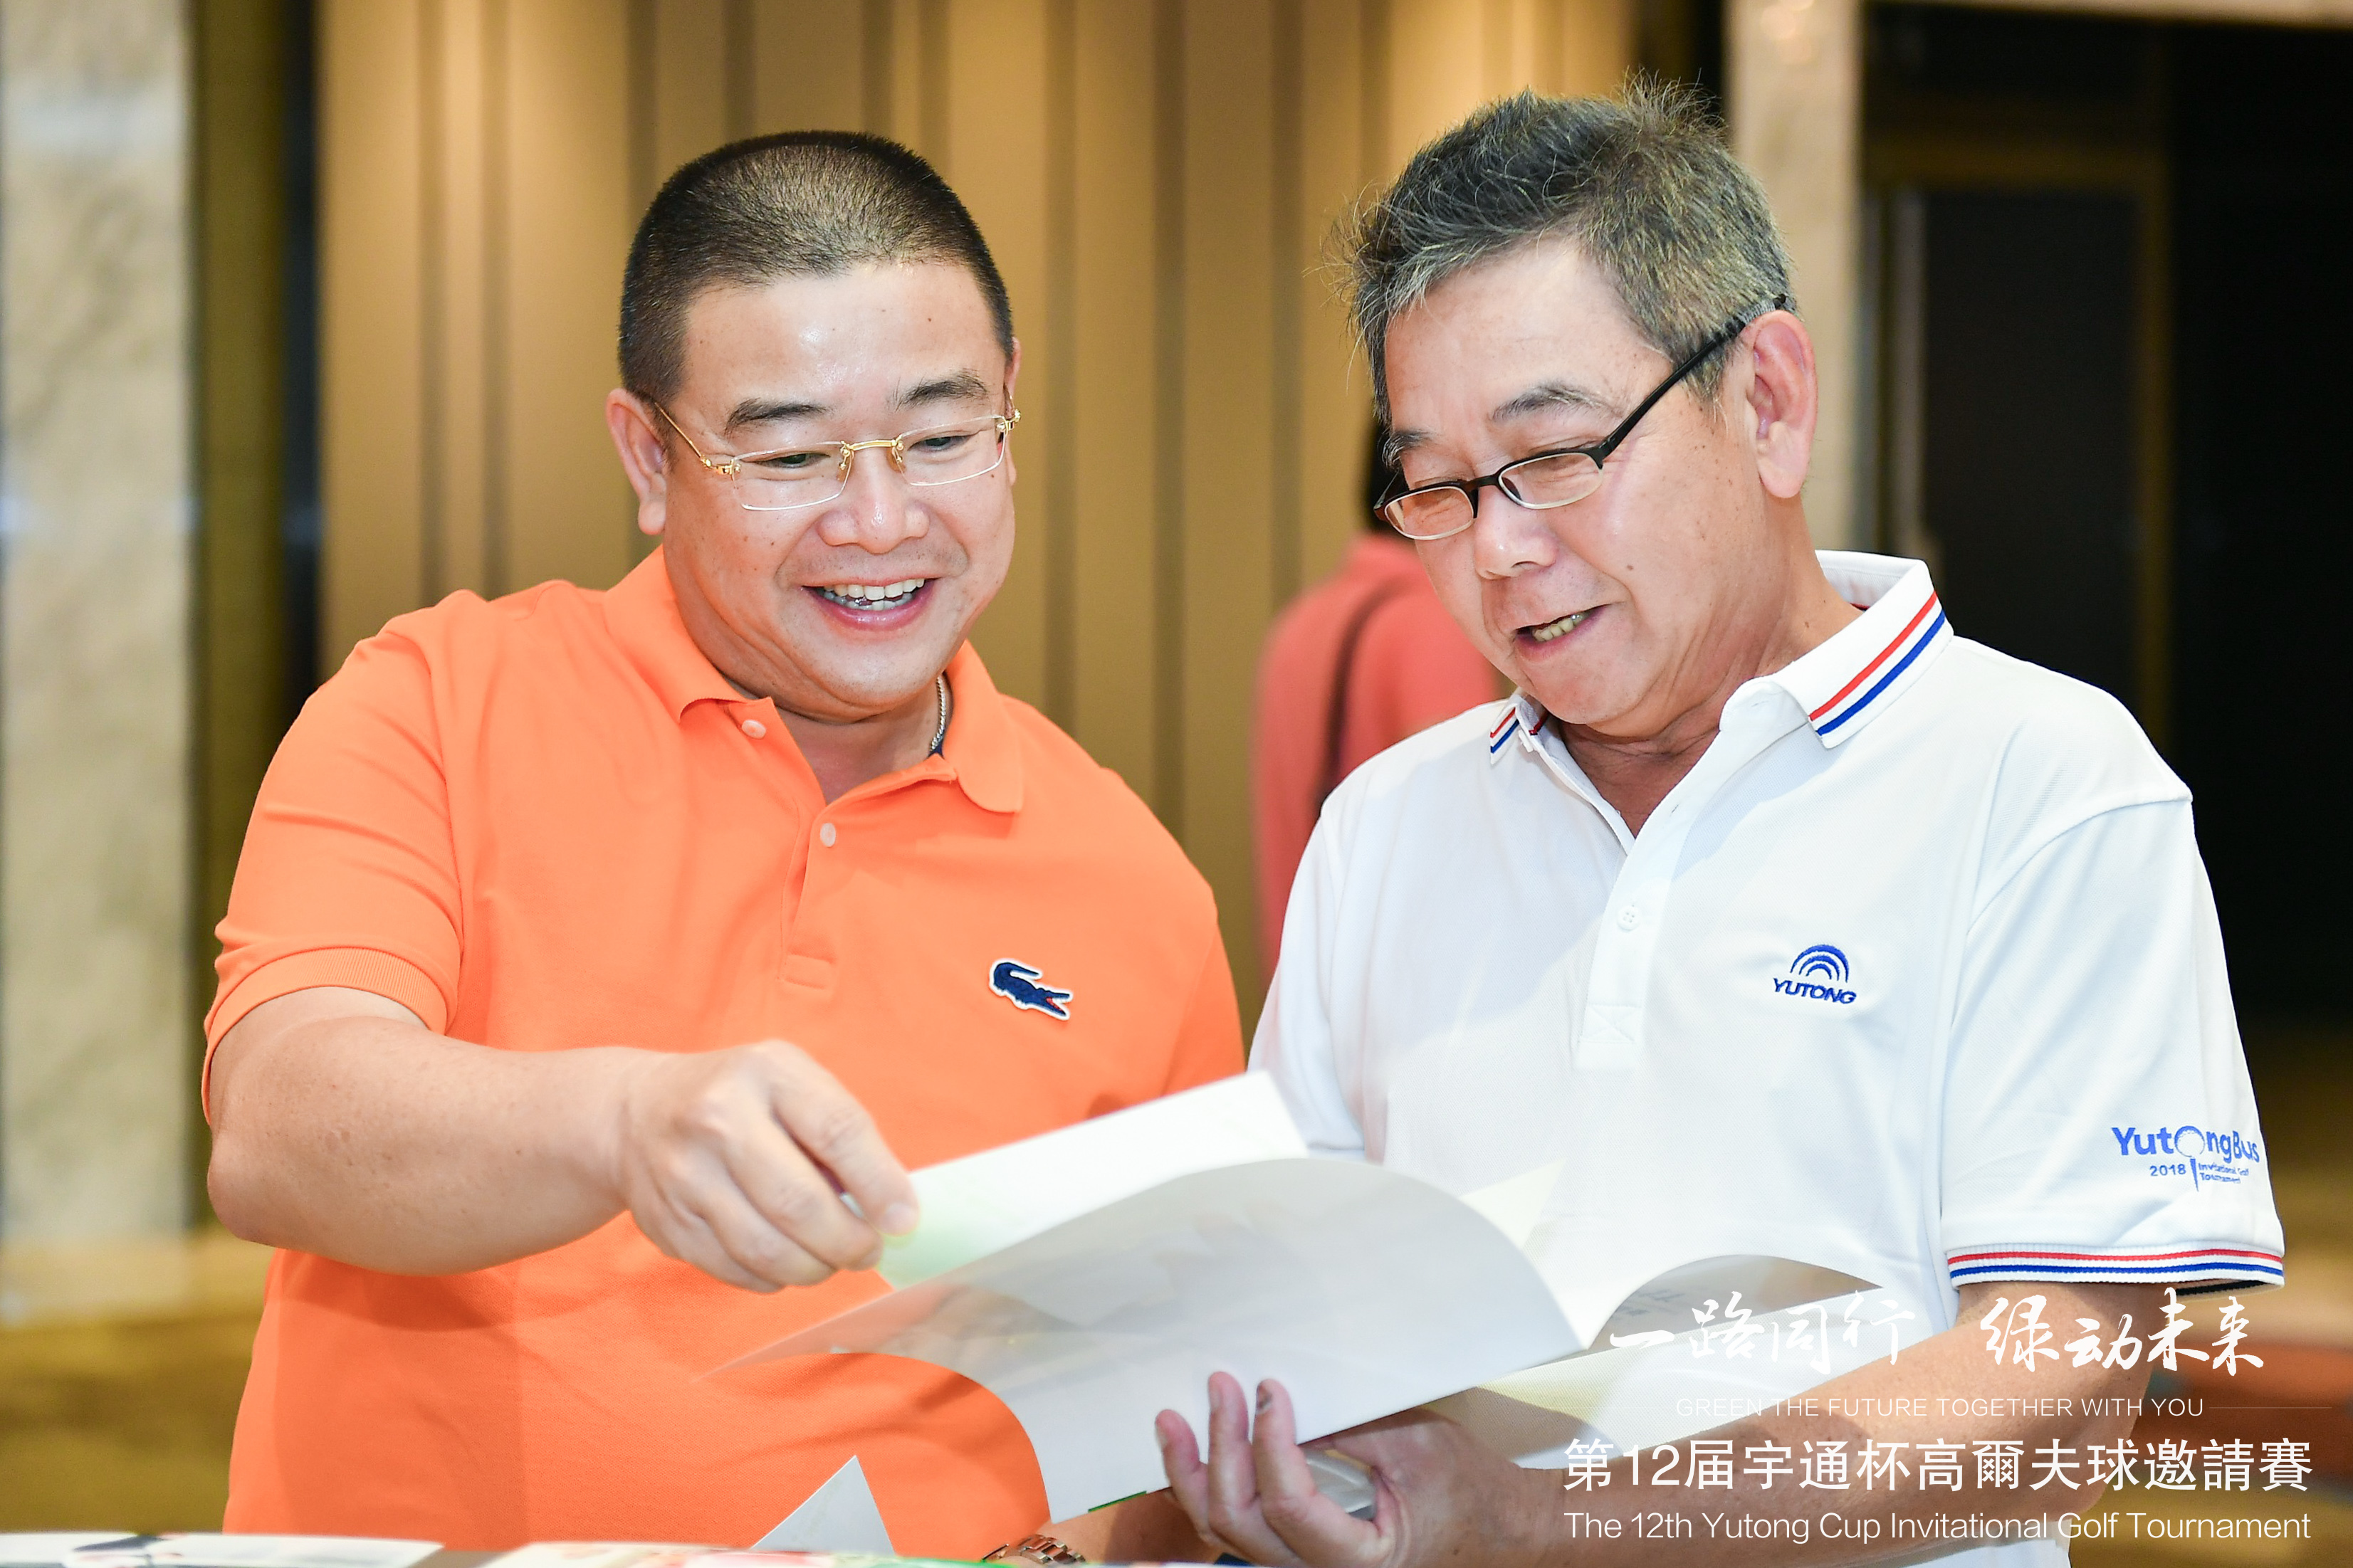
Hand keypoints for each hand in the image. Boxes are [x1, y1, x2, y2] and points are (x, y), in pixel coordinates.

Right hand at [611, 1039, 917, 1290]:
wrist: (635, 1113)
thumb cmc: (740, 1098)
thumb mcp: (791, 1083)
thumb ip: (840, 1134)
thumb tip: (890, 1207)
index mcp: (766, 1072)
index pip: (838, 1131)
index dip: (880, 1184)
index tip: (904, 1219)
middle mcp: (718, 1119)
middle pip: (800, 1204)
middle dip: (849, 1242)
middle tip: (869, 1250)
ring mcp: (686, 1175)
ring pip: (767, 1251)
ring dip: (816, 1268)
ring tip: (832, 1259)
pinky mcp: (669, 1223)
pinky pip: (737, 1272)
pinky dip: (774, 1278)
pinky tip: (787, 1260)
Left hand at [1158, 1374, 1553, 1567]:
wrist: (1494, 1526)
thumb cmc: (1464, 1487)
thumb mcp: (1413, 1444)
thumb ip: (1346, 1429)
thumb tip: (1281, 1402)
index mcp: (1360, 1559)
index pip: (1290, 1504)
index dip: (1269, 1441)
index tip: (1267, 1389)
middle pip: (1240, 1523)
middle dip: (1221, 1449)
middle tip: (1221, 1386)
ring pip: (1225, 1533)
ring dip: (1194, 1474)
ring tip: (1173, 1421)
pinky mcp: (1293, 1554)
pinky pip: (1237, 1530)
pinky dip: (1209, 1490)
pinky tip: (1191, 1454)